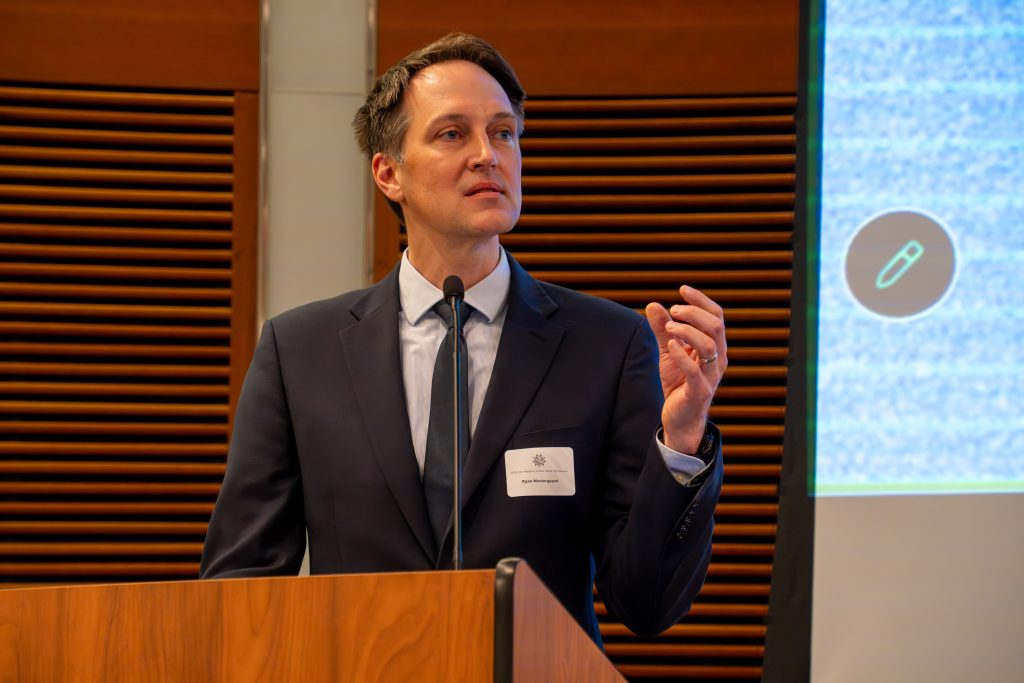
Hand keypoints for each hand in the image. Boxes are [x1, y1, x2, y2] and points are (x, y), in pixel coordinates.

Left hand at [645, 285, 727, 453]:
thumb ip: (662, 330)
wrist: (679, 418)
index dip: (701, 300)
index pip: (716, 316)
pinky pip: (695, 371)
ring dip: (687, 331)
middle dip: (694, 313)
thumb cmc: (678, 383)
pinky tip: (670, 345)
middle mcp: (718, 359)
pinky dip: (682, 355)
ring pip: (709, 345)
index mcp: (714, 346)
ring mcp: (711, 375)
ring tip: (668, 327)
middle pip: (716, 326)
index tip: (682, 289)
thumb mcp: (668, 352)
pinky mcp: (699, 392)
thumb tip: (653, 304)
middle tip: (673, 311)